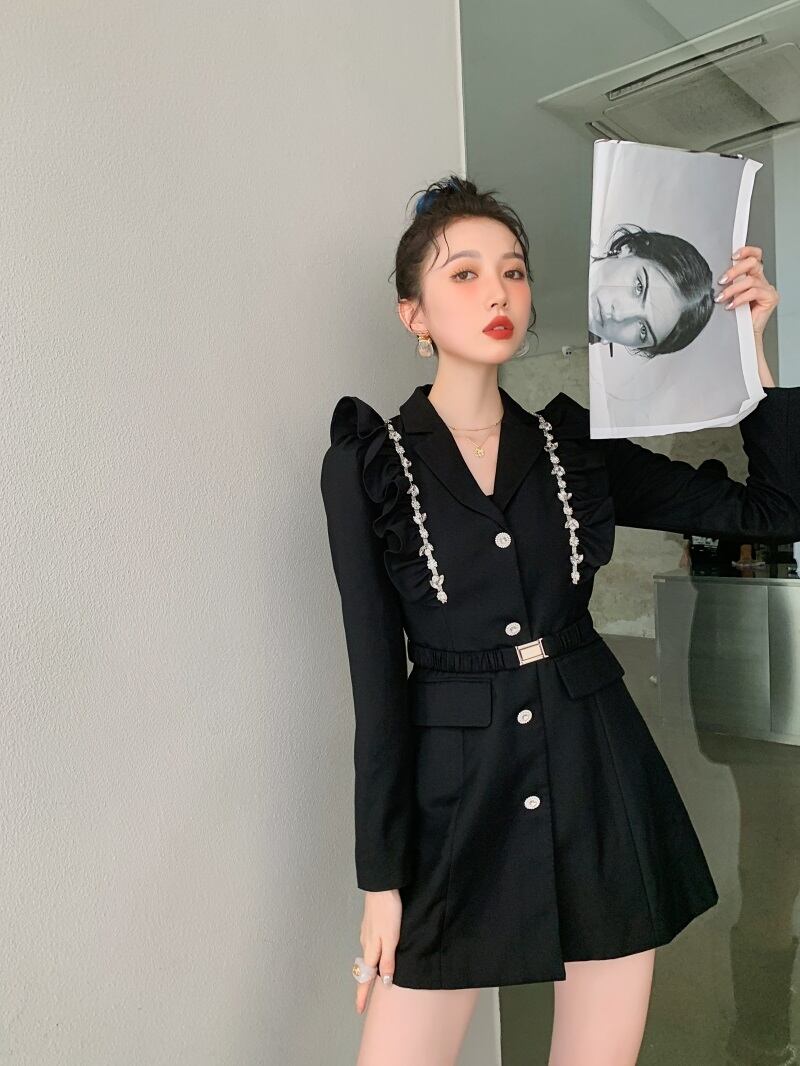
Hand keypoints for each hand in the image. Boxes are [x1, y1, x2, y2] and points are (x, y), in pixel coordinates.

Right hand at [356, 889, 401, 1014]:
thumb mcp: (392, 939)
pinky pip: (370, 944)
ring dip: (369, 968)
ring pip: (367, 955)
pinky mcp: (370, 923)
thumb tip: (385, 982)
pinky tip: (377, 952)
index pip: (366, 978)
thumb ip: (388, 960)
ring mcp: (367, 932)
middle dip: (365, 984)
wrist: (382, 887)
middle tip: (366, 997)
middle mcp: (367, 943)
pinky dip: (372, 954)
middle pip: (365, 968)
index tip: (360, 1010)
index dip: (363, 995)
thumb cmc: (388, 912)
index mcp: (372, 950)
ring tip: (374, 978)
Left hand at [716, 245, 779, 340]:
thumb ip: (728, 283)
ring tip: (722, 298)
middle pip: (753, 263)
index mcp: (752, 275)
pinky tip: (731, 305)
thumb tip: (716, 275)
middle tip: (722, 280)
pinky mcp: (770, 297)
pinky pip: (754, 292)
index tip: (733, 255)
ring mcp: (766, 288)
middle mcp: (760, 280)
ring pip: (750, 280)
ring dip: (733, 289)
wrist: (744, 334)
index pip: (754, 256)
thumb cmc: (735, 315)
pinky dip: (740, 298)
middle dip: (734, 270)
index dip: (746, 251)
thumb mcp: (729, 294)